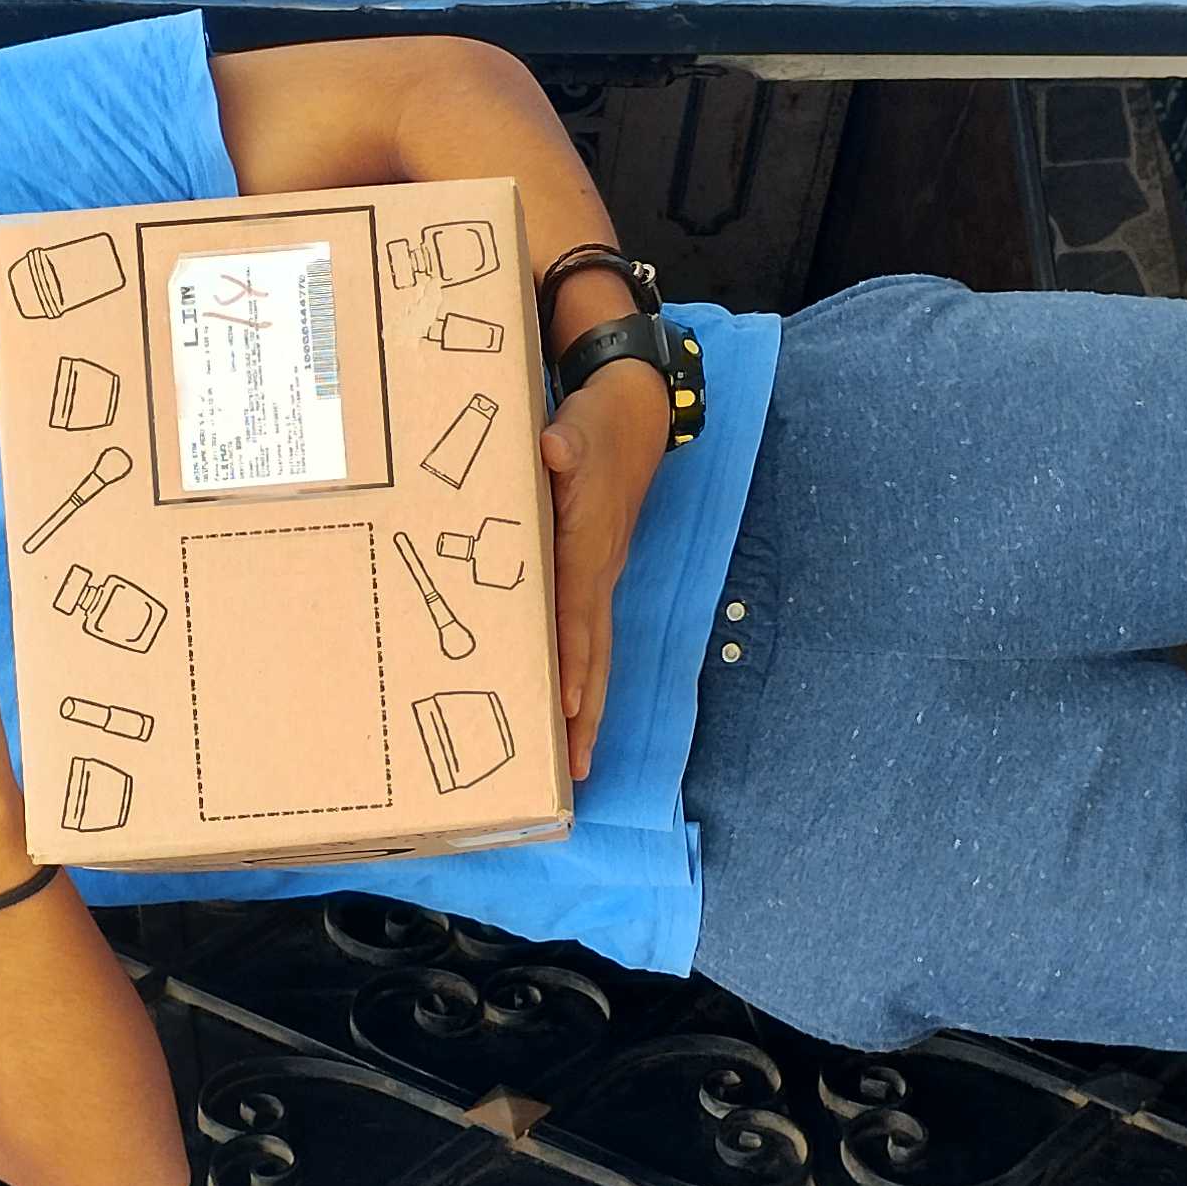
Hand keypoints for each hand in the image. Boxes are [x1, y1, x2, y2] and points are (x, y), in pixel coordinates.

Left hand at [535, 361, 669, 780]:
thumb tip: (552, 449)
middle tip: (576, 768)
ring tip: (577, 765)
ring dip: (588, 711)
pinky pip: (588, 639)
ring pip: (596, 655)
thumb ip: (565, 442)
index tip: (567, 702)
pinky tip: (569, 714)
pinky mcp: (593, 579)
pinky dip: (583, 680)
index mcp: (588, 544)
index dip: (572, 658)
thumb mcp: (578, 425)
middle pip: (595, 654)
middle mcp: (599, 572)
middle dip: (587, 712)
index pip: (578, 612)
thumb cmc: (597, 425)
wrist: (633, 418)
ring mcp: (600, 579)